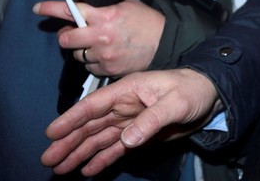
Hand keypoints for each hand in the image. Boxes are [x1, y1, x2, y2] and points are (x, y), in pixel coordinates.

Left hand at [33, 0, 165, 76]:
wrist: (165, 43)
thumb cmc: (147, 22)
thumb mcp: (126, 3)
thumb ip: (102, 0)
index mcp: (105, 14)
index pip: (70, 9)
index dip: (50, 8)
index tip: (39, 8)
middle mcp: (100, 35)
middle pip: (66, 38)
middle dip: (66, 34)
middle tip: (73, 32)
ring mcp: (103, 54)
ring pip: (76, 54)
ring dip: (81, 49)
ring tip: (95, 44)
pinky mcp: (107, 70)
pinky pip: (89, 67)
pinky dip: (92, 62)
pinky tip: (104, 55)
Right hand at [41, 68, 220, 175]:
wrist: (211, 96)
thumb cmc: (193, 90)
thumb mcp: (175, 103)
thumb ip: (151, 120)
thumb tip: (126, 140)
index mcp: (128, 90)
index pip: (94, 105)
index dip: (71, 118)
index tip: (52, 133)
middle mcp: (124, 105)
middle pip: (90, 125)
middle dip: (68, 142)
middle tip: (48, 158)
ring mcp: (129, 120)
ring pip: (98, 138)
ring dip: (79, 153)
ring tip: (60, 167)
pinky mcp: (139, 134)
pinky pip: (115, 147)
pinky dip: (100, 158)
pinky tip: (86, 169)